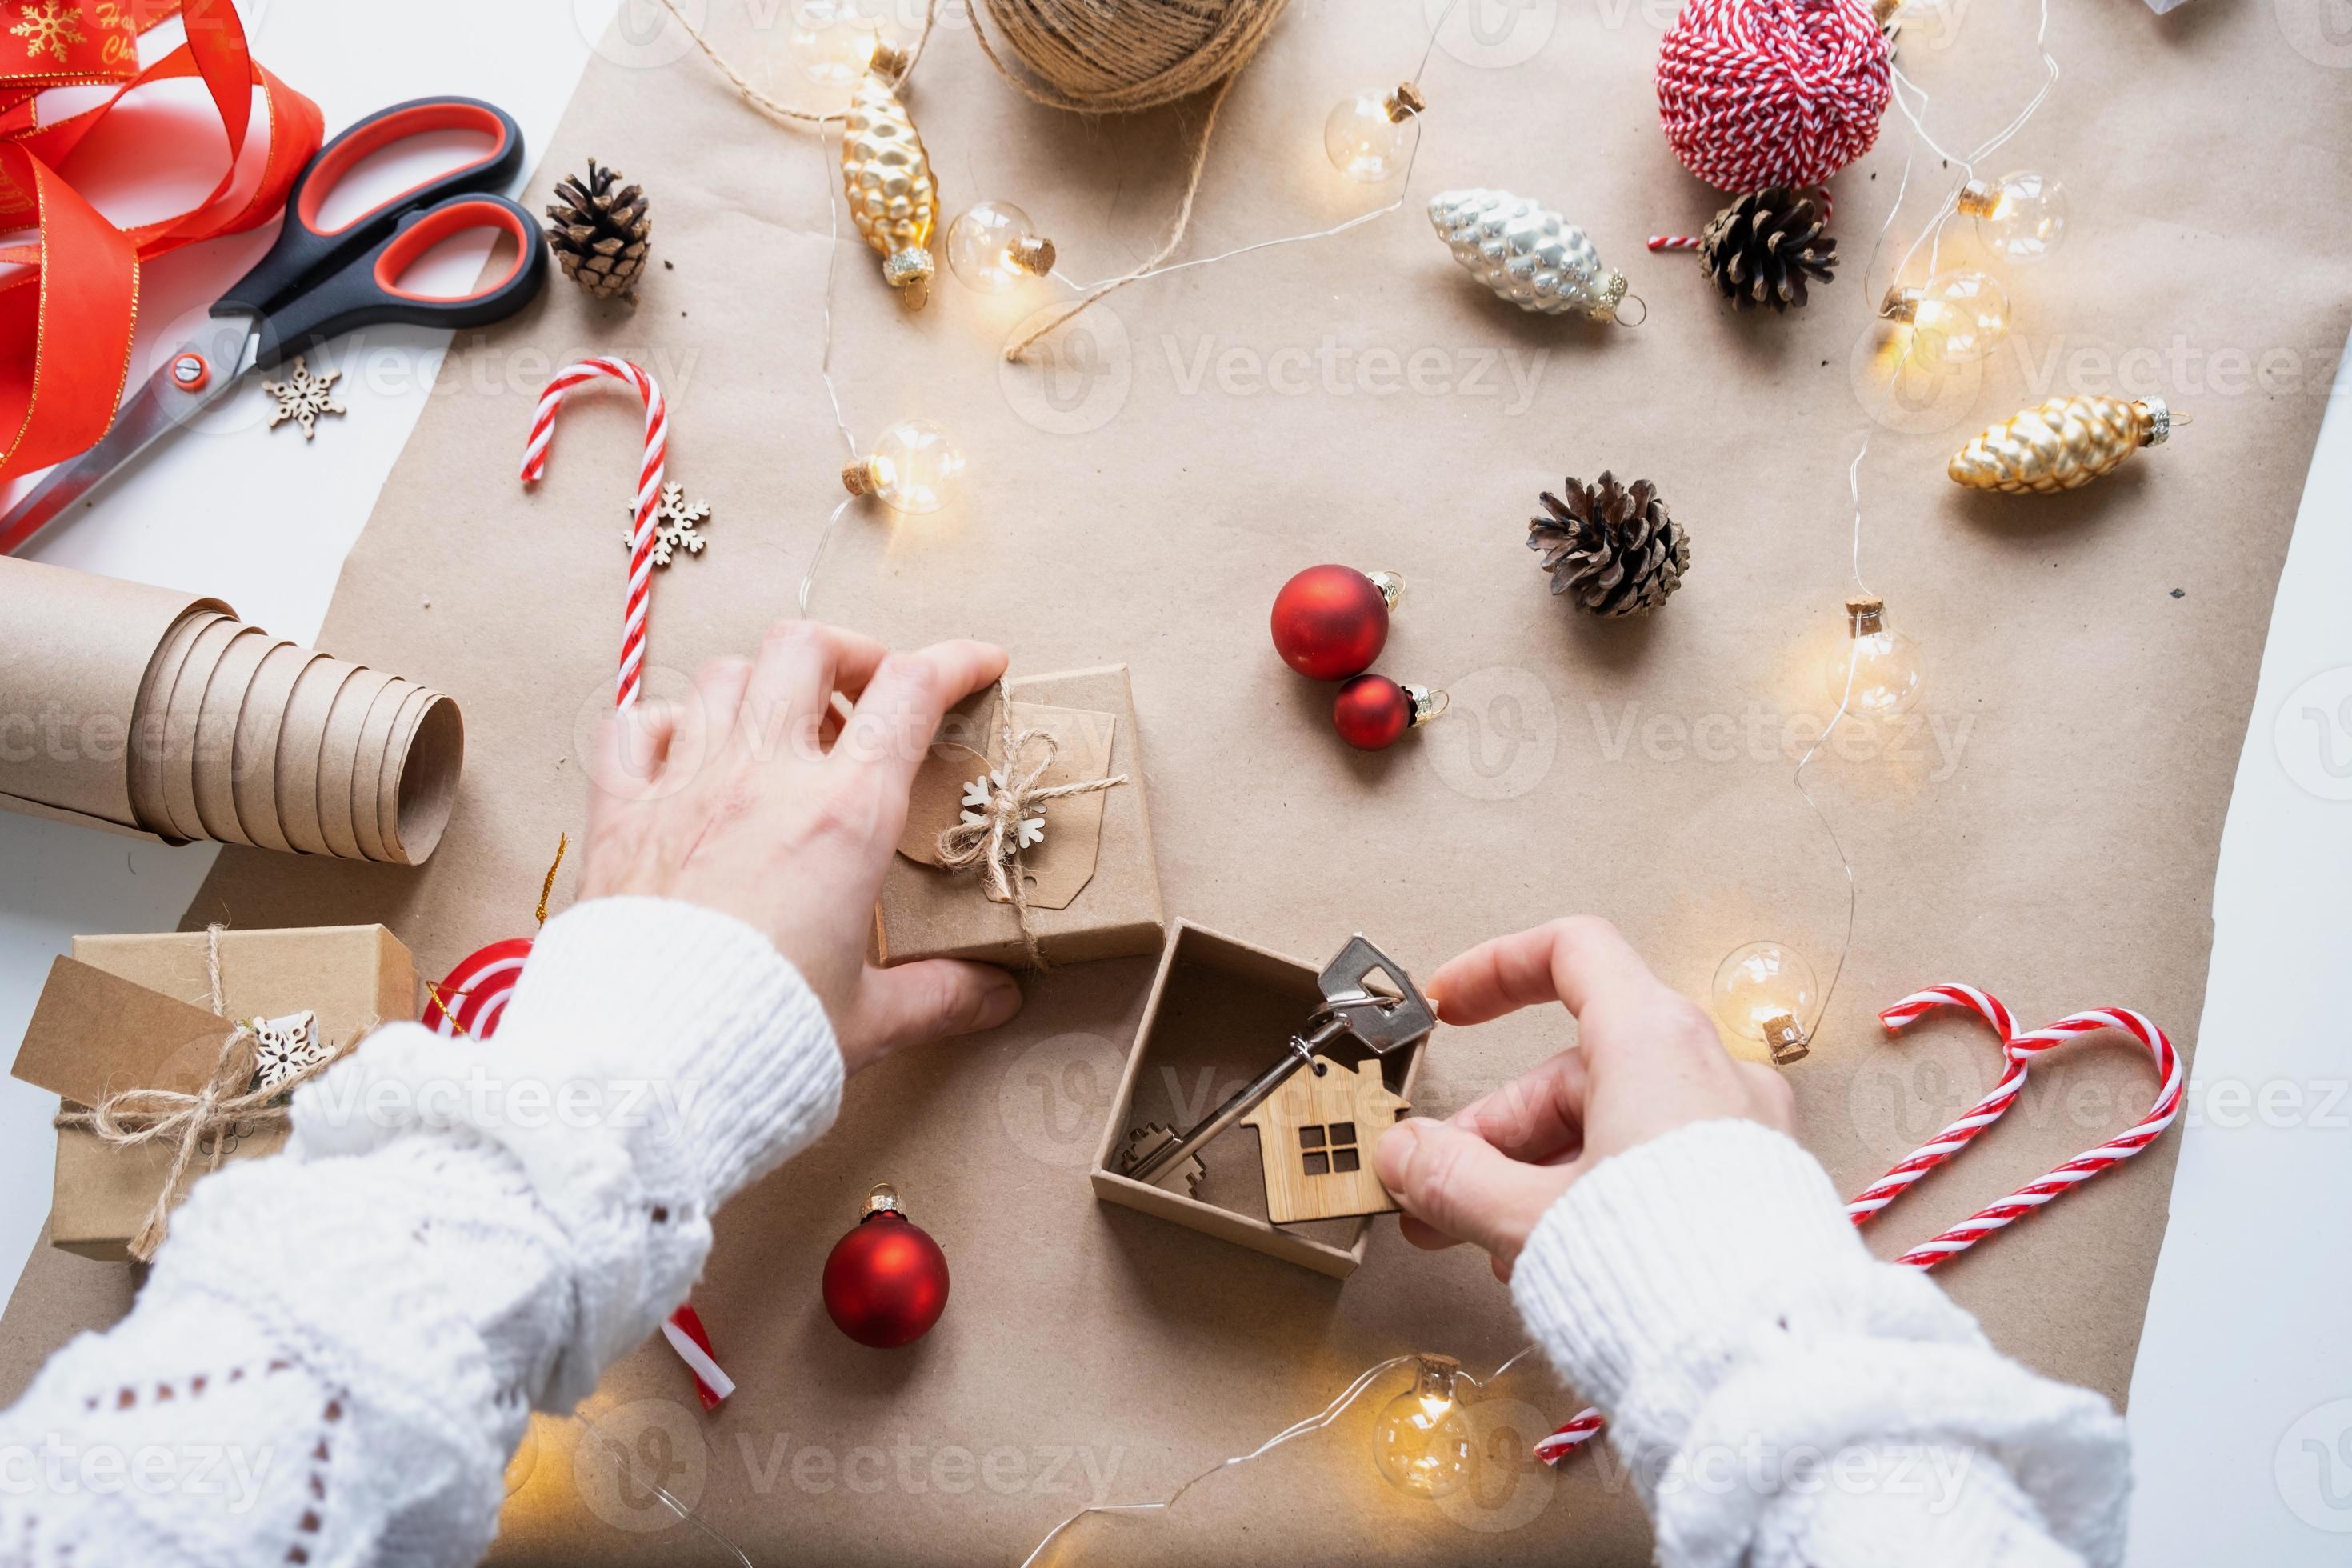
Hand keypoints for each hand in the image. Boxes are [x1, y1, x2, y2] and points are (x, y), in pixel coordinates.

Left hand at [578, 621, 1020, 1074]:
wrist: (647, 1066)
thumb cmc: (765, 1036)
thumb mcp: (872, 1020)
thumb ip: (939, 995)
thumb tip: (996, 998)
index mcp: (844, 815)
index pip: (910, 692)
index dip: (954, 662)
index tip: (979, 665)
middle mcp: (764, 777)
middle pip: (807, 649)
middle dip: (850, 654)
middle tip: (869, 694)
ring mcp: (685, 786)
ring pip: (723, 674)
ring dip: (762, 684)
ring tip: (783, 725)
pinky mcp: (621, 815)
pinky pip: (635, 727)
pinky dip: (667, 722)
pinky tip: (688, 749)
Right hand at [1373, 917, 1791, 1280]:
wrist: (1772, 1365)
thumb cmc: (1668, 1271)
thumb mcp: (1527, 1216)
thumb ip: (1452, 1178)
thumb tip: (1407, 1156)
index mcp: (1655, 1042)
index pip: (1572, 955)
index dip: (1496, 970)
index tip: (1448, 1005)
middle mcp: (1709, 1070)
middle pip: (1578, 1067)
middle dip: (1496, 1131)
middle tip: (1439, 1186)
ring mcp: (1740, 1129)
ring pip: (1615, 1122)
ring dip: (1538, 1173)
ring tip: (1487, 1240)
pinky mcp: (1756, 1186)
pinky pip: (1658, 1164)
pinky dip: (1597, 1191)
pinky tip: (1555, 1254)